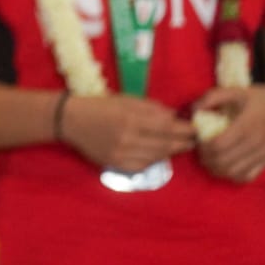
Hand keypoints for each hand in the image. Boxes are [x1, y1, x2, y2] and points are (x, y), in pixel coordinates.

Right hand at [58, 93, 195, 172]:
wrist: (70, 121)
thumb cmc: (98, 105)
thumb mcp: (125, 99)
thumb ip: (150, 107)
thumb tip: (172, 116)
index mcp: (130, 118)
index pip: (166, 126)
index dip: (183, 129)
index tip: (195, 128)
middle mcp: (128, 138)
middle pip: (164, 144)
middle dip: (182, 142)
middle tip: (194, 140)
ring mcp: (122, 154)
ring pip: (156, 156)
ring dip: (171, 152)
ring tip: (181, 147)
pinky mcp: (116, 164)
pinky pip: (143, 166)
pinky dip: (155, 160)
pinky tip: (160, 155)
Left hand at [193, 82, 264, 182]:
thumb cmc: (261, 98)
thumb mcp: (237, 91)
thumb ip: (213, 97)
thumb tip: (194, 109)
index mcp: (246, 126)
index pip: (218, 145)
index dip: (203, 146)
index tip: (198, 140)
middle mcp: (255, 143)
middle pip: (223, 161)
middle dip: (207, 159)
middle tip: (201, 152)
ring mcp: (262, 154)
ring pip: (233, 172)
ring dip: (217, 169)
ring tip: (210, 160)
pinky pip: (247, 177)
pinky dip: (232, 176)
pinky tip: (226, 167)